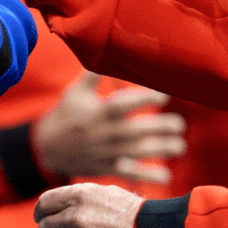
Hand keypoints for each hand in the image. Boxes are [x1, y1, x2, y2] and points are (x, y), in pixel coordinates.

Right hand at [35, 72, 184, 181]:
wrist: (47, 149)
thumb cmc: (65, 115)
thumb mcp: (75, 92)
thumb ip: (94, 75)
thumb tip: (107, 50)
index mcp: (98, 111)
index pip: (124, 103)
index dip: (146, 97)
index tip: (165, 94)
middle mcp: (105, 132)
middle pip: (137, 130)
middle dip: (161, 127)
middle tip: (179, 124)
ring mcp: (107, 152)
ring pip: (139, 152)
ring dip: (161, 150)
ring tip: (180, 145)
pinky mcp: (107, 168)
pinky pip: (130, 173)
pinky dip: (148, 176)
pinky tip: (166, 176)